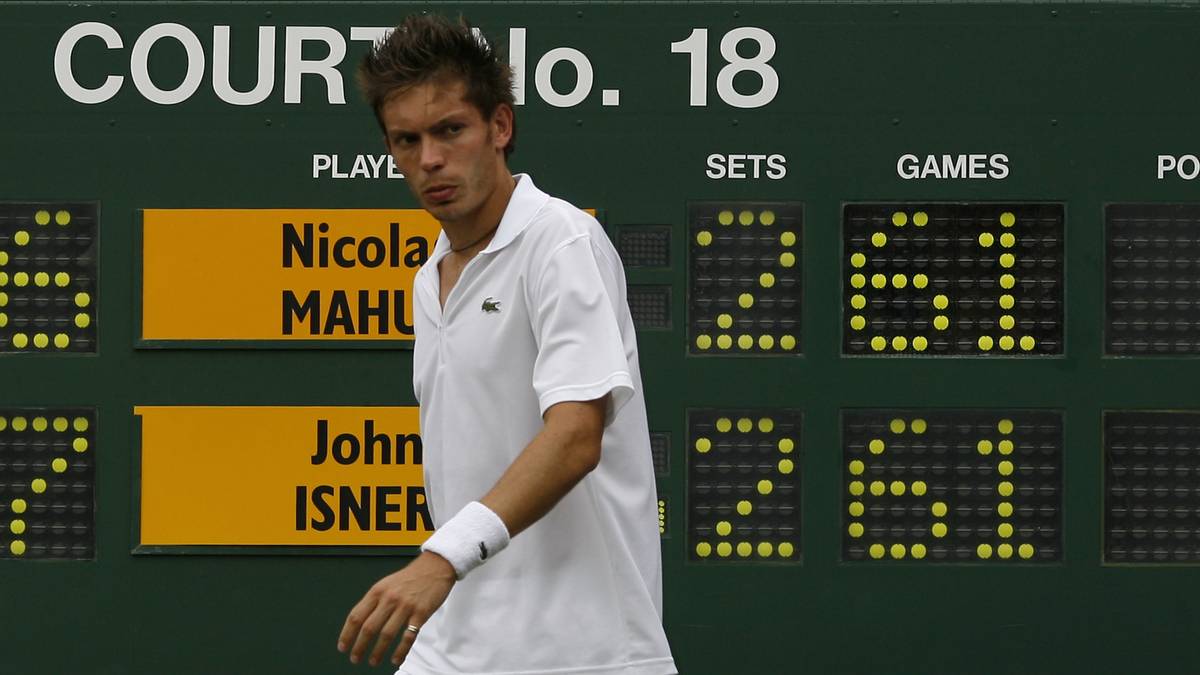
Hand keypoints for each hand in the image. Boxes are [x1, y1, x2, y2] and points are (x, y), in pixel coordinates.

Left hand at [337, 552, 456, 666]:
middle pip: (369, 627)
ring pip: (387, 634)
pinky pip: (408, 637)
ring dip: (378, 652)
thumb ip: (374, 601)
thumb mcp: (386, 584)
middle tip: (355, 658)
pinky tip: (395, 659)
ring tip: (373, 661)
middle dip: (359, 646)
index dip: (347, 634)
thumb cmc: (410, 577)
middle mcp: (389, 598)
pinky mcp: (421, 613)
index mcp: (377, 591)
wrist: (435, 567)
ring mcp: (405, 606)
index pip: (356, 616)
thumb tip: (359, 623)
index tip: (343, 646)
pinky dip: (400, 651)